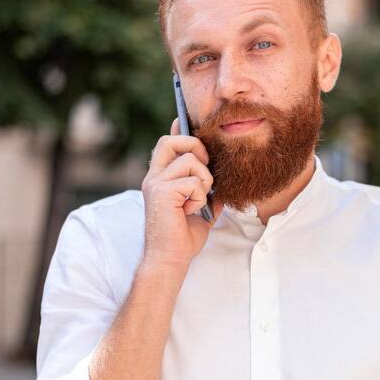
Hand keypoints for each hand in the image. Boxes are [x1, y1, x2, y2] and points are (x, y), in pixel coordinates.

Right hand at [140, 118, 222, 272]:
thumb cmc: (183, 237)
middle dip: (196, 149)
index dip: (180, 130)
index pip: (167, 143)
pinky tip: (190, 210)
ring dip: (203, 180)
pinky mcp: (162, 192)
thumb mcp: (202, 209)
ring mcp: (155, 183)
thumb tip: (225, 180)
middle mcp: (154, 176)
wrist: (171, 259)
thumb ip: (208, 191)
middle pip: (173, 140)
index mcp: (161, 178)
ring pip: (190, 160)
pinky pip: (193, 181)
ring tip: (197, 200)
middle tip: (204, 173)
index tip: (185, 119)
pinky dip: (199, 196)